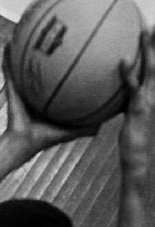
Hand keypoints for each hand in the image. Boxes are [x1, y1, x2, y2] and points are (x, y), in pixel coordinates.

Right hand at [2, 45, 96, 156]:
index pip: (55, 82)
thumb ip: (83, 129)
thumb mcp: (67, 132)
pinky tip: (9, 45)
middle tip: (54, 43)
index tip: (73, 58)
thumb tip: (101, 127)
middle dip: (46, 57)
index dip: (62, 70)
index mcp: (46, 100)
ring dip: (24, 53)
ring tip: (29, 38)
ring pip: (23, 67)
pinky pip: (9, 71)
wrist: (22, 143)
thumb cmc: (43, 139)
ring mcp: (23, 90)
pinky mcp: (12, 89)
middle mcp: (35, 93)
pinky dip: (7, 59)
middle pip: (41, 71)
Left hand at [119, 28, 154, 172]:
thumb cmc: (132, 141)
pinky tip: (121, 61)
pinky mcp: (139, 108)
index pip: (154, 70)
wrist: (137, 157)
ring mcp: (148, 100)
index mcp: (152, 95)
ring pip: (151, 69)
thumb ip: (127, 105)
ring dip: (148, 50)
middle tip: (154, 25)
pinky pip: (133, 87)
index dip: (154, 53)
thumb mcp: (130, 119)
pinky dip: (128, 73)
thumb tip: (119, 101)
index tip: (153, 36)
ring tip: (145, 32)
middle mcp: (154, 94)